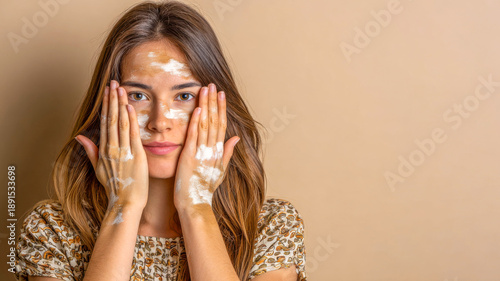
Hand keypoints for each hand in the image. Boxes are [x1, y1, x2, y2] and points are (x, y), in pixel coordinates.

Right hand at [75, 80, 148, 221]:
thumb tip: (80, 137)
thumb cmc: (115, 187)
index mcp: (104, 150)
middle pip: (111, 118)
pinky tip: (129, 106)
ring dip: (120, 104)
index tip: (107, 91)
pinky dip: (130, 119)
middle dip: (112, 99)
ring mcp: (124, 151)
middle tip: (113, 81)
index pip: (104, 122)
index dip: (106, 105)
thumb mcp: (99, 169)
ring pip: (121, 122)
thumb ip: (91, 151)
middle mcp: (112, 148)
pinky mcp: (136, 155)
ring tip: (121, 88)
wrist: (126, 202)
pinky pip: (132, 134)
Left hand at [173, 83, 239, 210]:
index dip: (221, 108)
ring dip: (206, 106)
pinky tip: (197, 109)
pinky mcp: (189, 157)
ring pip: (205, 125)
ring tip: (206, 90)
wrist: (195, 204)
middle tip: (213, 85)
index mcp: (218, 152)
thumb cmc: (204, 189)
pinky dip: (196, 123)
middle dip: (214, 102)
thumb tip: (236, 138)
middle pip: (215, 121)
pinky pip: (194, 137)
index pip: (221, 125)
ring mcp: (201, 153)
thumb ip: (227, 153)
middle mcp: (212, 150)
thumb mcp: (220, 170)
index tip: (221, 94)